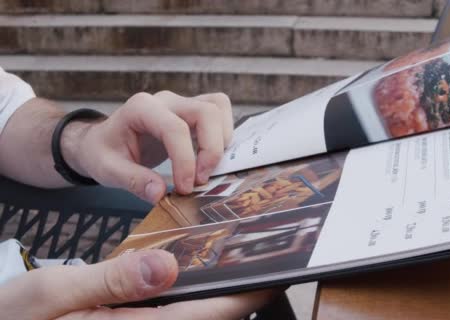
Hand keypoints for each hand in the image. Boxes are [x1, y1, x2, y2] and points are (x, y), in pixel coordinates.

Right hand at [0, 250, 277, 319]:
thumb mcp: (51, 295)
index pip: (204, 316)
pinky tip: (180, 274)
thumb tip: (165, 267)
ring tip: (225, 261)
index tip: (270, 277)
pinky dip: (179, 297)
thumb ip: (110, 282)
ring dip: (208, 295)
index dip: (242, 299)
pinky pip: (164, 315)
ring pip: (186, 316)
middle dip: (231, 295)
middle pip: (202, 318)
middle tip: (251, 260)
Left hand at [62, 91, 233, 202]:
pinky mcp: (192, 111)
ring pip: (218, 107)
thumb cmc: (103, 152)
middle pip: (206, 112)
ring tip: (208, 168)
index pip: (175, 129)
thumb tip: (160, 194)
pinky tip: (209, 158)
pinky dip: (223, 134)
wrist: (102, 141)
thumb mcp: (108, 170)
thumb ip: (133, 181)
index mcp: (141, 109)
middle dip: (211, 150)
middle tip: (200, 180)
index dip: (186, 160)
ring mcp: (181, 103)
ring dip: (221, 140)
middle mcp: (166, 101)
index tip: (184, 188)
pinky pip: (219, 111)